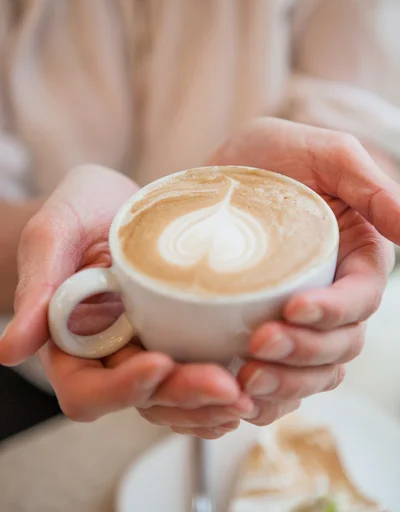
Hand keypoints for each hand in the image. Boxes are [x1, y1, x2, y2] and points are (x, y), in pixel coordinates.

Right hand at [1, 165, 289, 438]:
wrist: (114, 200)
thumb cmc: (77, 211)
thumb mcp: (54, 232)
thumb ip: (38, 283)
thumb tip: (11, 349)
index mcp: (72, 342)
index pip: (88, 389)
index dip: (122, 387)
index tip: (159, 364)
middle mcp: (111, 354)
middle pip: (143, 400)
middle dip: (184, 398)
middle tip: (229, 387)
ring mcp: (147, 346)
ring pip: (176, 397)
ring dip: (212, 403)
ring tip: (251, 391)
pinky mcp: (179, 333)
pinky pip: (199, 371)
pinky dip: (224, 386)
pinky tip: (257, 382)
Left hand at [210, 118, 399, 421]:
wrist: (213, 176)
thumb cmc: (272, 155)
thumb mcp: (325, 155)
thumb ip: (372, 187)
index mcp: (355, 258)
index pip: (360, 300)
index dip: (335, 312)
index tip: (294, 308)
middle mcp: (332, 293)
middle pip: (338, 345)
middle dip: (304, 353)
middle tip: (257, 345)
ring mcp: (297, 315)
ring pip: (312, 371)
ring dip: (286, 383)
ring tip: (245, 379)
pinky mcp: (262, 328)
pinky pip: (278, 377)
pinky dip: (266, 395)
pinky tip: (240, 395)